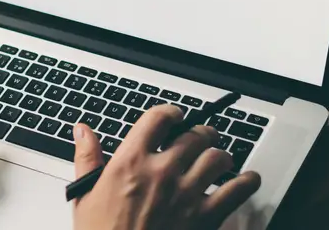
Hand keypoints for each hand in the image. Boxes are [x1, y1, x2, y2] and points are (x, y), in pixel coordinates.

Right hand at [72, 105, 260, 229]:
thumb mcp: (85, 196)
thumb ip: (87, 158)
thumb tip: (82, 131)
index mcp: (130, 161)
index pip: (158, 118)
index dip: (171, 112)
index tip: (176, 116)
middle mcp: (162, 171)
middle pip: (193, 135)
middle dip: (200, 134)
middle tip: (203, 138)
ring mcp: (186, 193)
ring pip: (217, 157)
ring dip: (221, 156)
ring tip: (221, 159)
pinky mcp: (205, 216)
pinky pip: (237, 190)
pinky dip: (246, 181)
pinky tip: (247, 180)